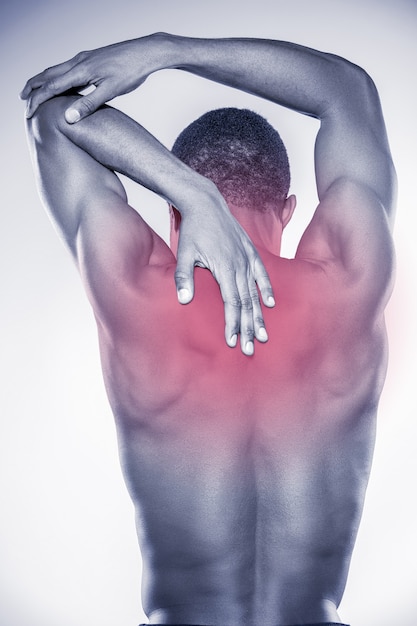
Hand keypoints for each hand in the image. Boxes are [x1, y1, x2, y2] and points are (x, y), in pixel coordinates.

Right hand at [20, 34, 164, 121]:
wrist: (146, 52)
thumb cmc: (131, 71)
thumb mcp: (111, 91)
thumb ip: (89, 104)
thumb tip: (68, 117)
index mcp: (82, 70)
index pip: (52, 87)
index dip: (38, 100)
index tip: (28, 112)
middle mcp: (79, 62)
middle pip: (48, 74)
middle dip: (33, 87)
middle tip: (22, 99)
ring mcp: (85, 59)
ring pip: (57, 70)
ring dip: (44, 81)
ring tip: (36, 91)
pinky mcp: (92, 59)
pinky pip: (68, 69)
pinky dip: (58, 78)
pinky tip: (62, 86)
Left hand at [174, 201, 274, 355]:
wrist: (205, 203)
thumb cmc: (192, 230)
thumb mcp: (183, 253)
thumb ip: (183, 277)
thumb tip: (182, 300)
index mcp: (224, 268)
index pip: (231, 302)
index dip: (233, 323)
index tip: (233, 341)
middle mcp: (239, 265)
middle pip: (246, 302)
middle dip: (249, 327)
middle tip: (250, 348)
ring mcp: (247, 257)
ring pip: (255, 292)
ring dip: (259, 315)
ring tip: (263, 334)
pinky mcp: (250, 251)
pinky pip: (262, 273)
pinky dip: (267, 289)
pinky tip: (271, 304)